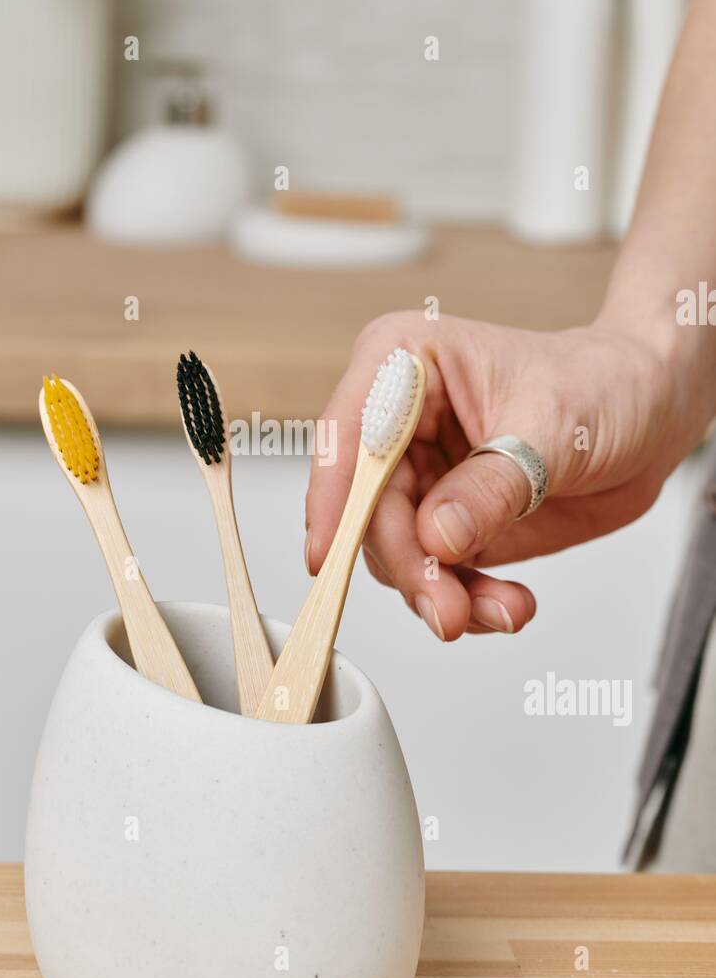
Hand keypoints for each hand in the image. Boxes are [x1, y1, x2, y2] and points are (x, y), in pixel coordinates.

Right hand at [305, 310, 683, 640]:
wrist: (650, 412)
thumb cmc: (602, 384)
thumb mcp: (552, 427)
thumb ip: (491, 486)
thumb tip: (435, 536)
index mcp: (404, 365)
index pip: (347, 438)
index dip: (332, 501)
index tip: (328, 557)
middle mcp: (398, 423)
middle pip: (365, 510)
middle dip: (409, 567)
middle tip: (449, 612)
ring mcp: (420, 477)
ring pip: (396, 553)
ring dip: (442, 593)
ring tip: (501, 609)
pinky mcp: (446, 521)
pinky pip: (434, 575)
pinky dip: (466, 600)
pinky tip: (508, 605)